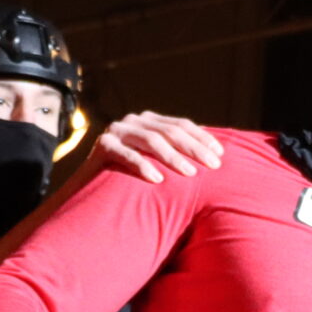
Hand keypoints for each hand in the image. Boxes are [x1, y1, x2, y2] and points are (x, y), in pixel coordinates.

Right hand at [95, 111, 224, 182]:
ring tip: (190, 174)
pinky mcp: (102, 146)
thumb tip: (214, 160)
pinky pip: (127, 154)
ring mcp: (117, 131)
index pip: (181, 124)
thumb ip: (174, 156)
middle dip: (194, 149)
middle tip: (214, 166)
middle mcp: (134, 121)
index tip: (221, 155)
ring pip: (151, 140)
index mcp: (149, 121)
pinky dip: (143, 166)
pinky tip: (157, 180)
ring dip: (173, 157)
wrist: (90, 190)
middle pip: (170, 131)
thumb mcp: (155, 164)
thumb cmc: (130, 181)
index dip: (202, 138)